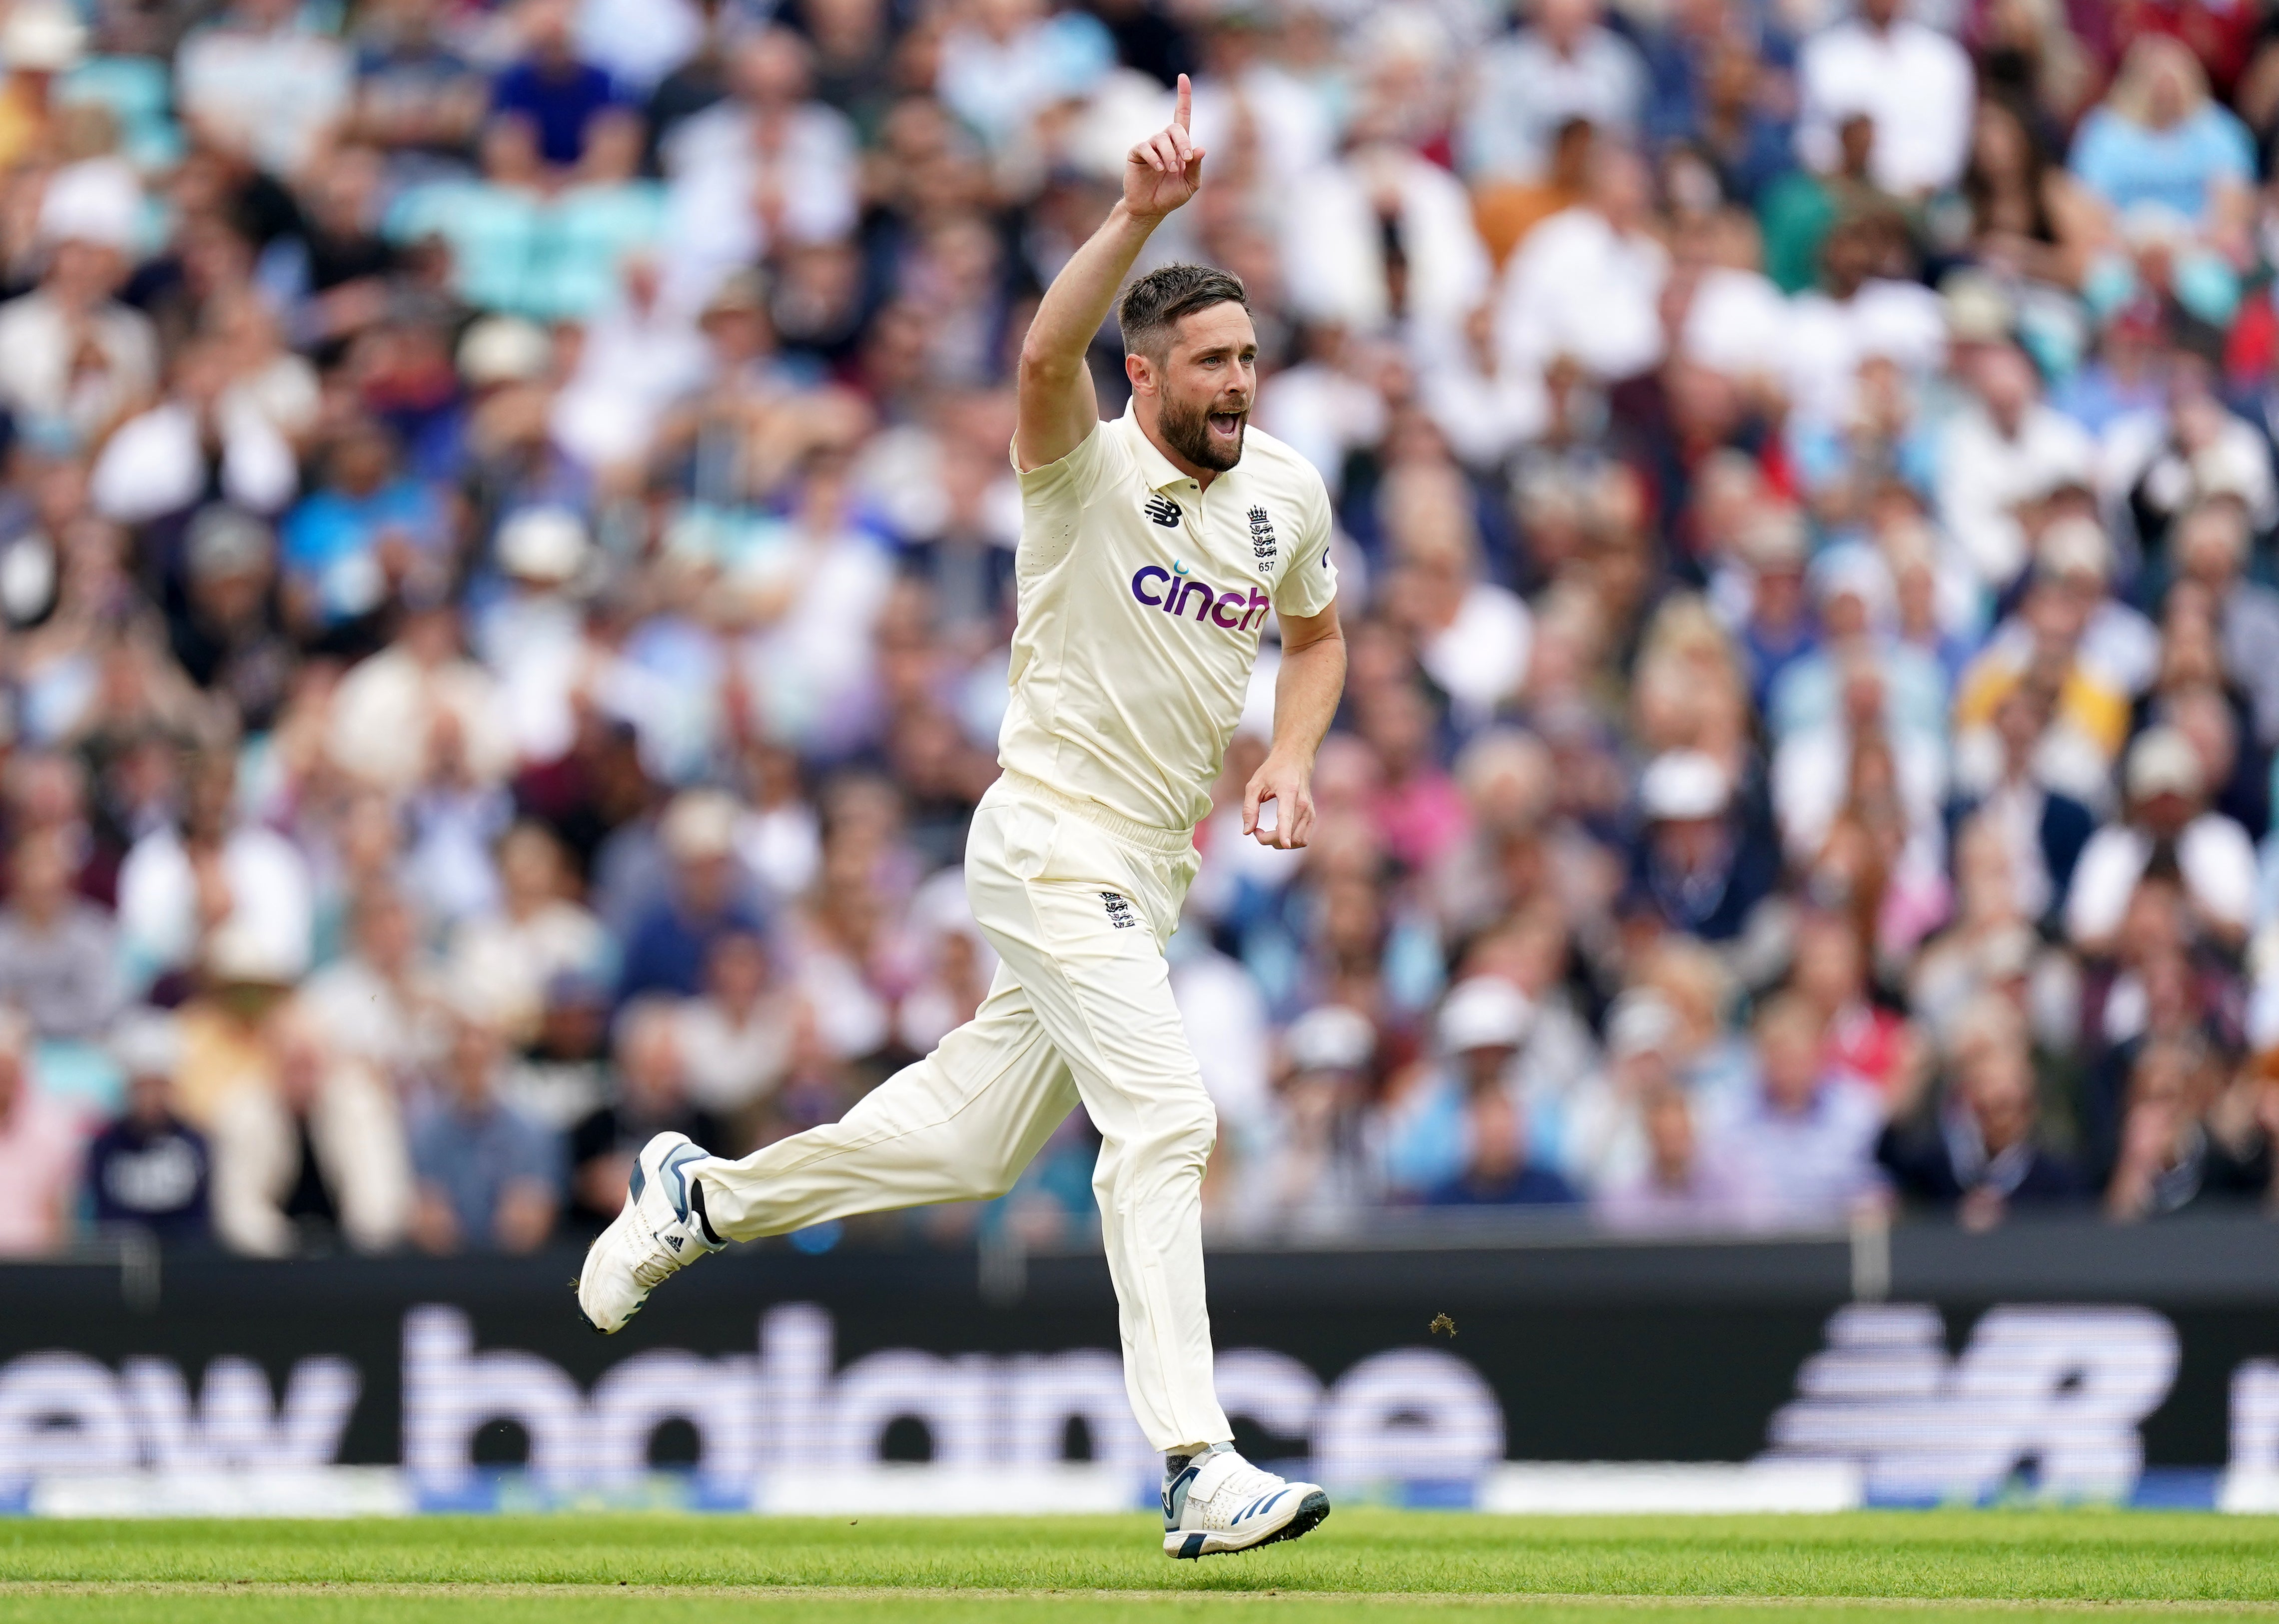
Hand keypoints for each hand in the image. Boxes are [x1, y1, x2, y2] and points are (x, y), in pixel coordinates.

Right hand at [1124, 73, 1204, 220]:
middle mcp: (1164, 141)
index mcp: (1179, 144)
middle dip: (1182, 142)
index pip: (1182, 114)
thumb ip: (1196, 167)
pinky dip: (1155, 158)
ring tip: (1170, 171)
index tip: (1183, 77)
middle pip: (1175, 127)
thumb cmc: (1171, 196)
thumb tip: (1201, 148)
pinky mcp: (1136, 153)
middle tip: (1184, 161)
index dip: (1183, 96)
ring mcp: (1149, 146)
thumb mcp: (1191, 184)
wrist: (1150, 209)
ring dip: (1169, 155)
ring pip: (1161, 139)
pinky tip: (1159, 169)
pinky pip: (1146, 148)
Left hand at [1242, 748, 1314, 848]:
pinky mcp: (1312, 817)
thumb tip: (1247, 831)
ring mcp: (1310, 811)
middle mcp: (1303, 803)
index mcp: (1288, 792)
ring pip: (1299, 841)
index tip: (1285, 844)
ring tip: (1266, 832)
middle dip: (1270, 840)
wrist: (1296, 759)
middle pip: (1291, 834)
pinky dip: (1289, 840)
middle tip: (1256, 831)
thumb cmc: (1273, 770)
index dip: (1285, 832)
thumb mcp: (1255, 785)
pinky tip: (1278, 831)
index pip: (1287, 815)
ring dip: (1280, 843)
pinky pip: (1303, 838)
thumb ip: (1249, 809)